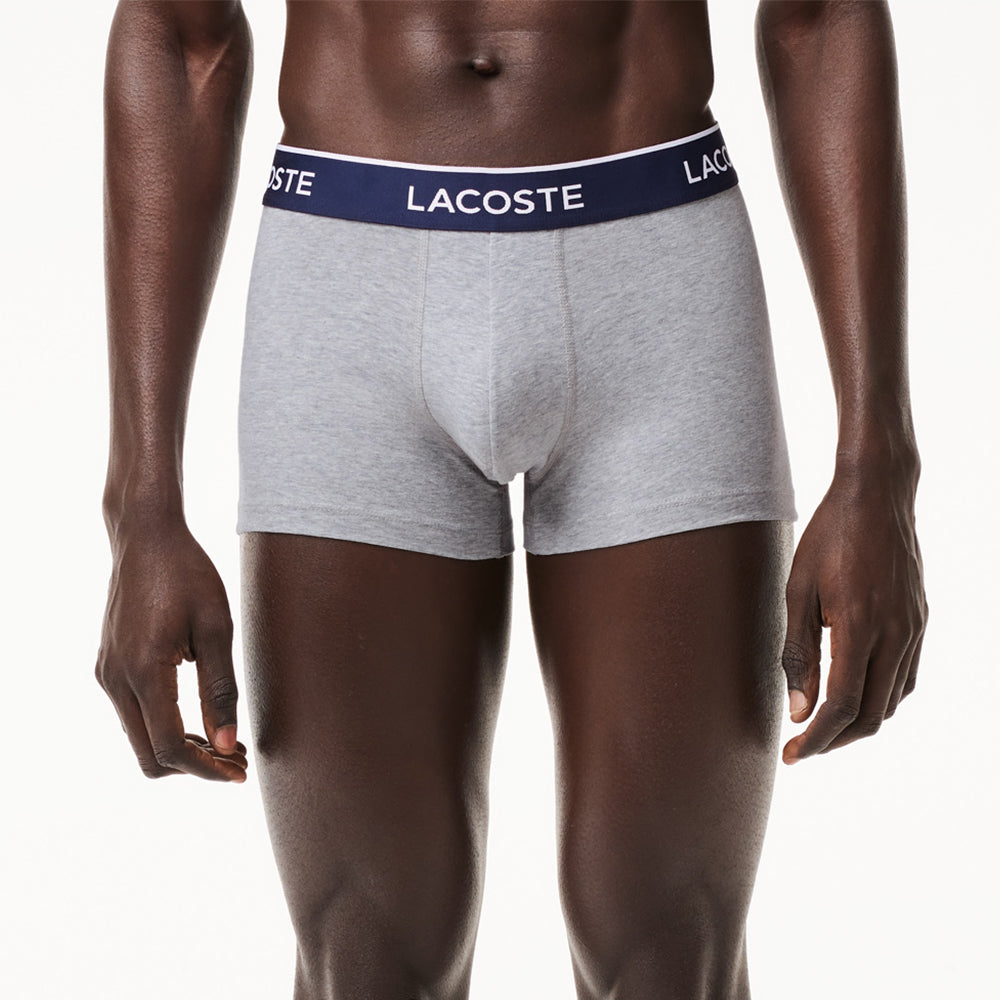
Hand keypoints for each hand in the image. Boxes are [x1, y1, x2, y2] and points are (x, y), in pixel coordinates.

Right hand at [95, 519, 246, 781]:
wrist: (146, 537)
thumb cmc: (188, 575)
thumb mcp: (216, 628)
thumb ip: (221, 689)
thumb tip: (227, 743)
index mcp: (144, 671)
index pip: (169, 747)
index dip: (206, 769)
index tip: (238, 771)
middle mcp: (116, 680)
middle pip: (148, 755)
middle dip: (194, 766)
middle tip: (236, 760)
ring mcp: (107, 674)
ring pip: (139, 738)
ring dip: (181, 748)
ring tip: (226, 741)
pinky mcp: (108, 666)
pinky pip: (134, 714)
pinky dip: (165, 726)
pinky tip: (199, 717)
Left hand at [780, 468, 926, 762]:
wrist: (877, 496)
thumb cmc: (828, 537)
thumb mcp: (798, 590)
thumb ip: (799, 652)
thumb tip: (799, 709)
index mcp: (859, 626)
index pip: (841, 706)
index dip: (815, 739)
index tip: (792, 755)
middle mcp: (895, 634)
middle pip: (870, 714)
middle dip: (836, 740)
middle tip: (803, 746)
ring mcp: (914, 629)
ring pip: (892, 701)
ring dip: (858, 722)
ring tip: (823, 725)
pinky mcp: (920, 621)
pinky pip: (905, 677)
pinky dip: (879, 697)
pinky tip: (853, 693)